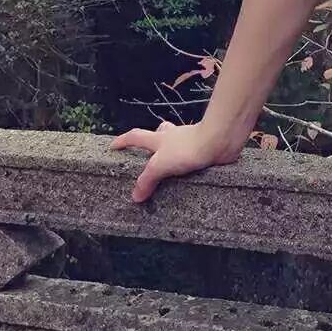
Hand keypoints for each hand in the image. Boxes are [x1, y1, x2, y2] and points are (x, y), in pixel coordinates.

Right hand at [111, 119, 242, 202]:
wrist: (218, 141)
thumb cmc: (188, 148)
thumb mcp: (160, 165)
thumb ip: (147, 180)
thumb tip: (135, 196)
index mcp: (159, 139)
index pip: (135, 136)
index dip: (123, 141)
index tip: (113, 146)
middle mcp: (172, 137)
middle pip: (157, 134)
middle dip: (150, 141)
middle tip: (146, 154)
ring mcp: (188, 142)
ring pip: (175, 144)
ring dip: (170, 153)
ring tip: (168, 170)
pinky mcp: (202, 150)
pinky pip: (191, 156)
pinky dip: (187, 163)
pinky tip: (188, 175)